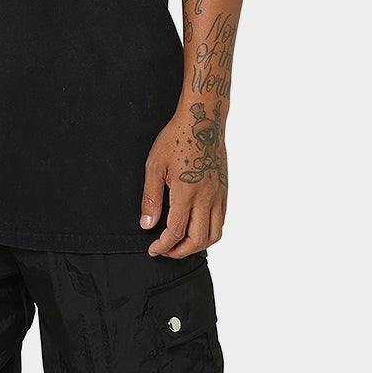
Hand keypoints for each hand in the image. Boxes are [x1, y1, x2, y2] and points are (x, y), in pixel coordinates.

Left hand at [139, 98, 227, 256]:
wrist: (203, 120)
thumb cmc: (176, 139)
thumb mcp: (155, 166)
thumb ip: (151, 199)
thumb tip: (147, 225)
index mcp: (187, 192)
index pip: (176, 232)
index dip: (163, 246)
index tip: (153, 249)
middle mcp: (206, 197)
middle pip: (198, 240)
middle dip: (179, 252)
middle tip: (164, 250)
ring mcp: (218, 195)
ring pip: (214, 234)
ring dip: (197, 246)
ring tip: (181, 244)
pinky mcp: (224, 191)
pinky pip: (221, 221)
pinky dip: (209, 232)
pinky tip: (195, 229)